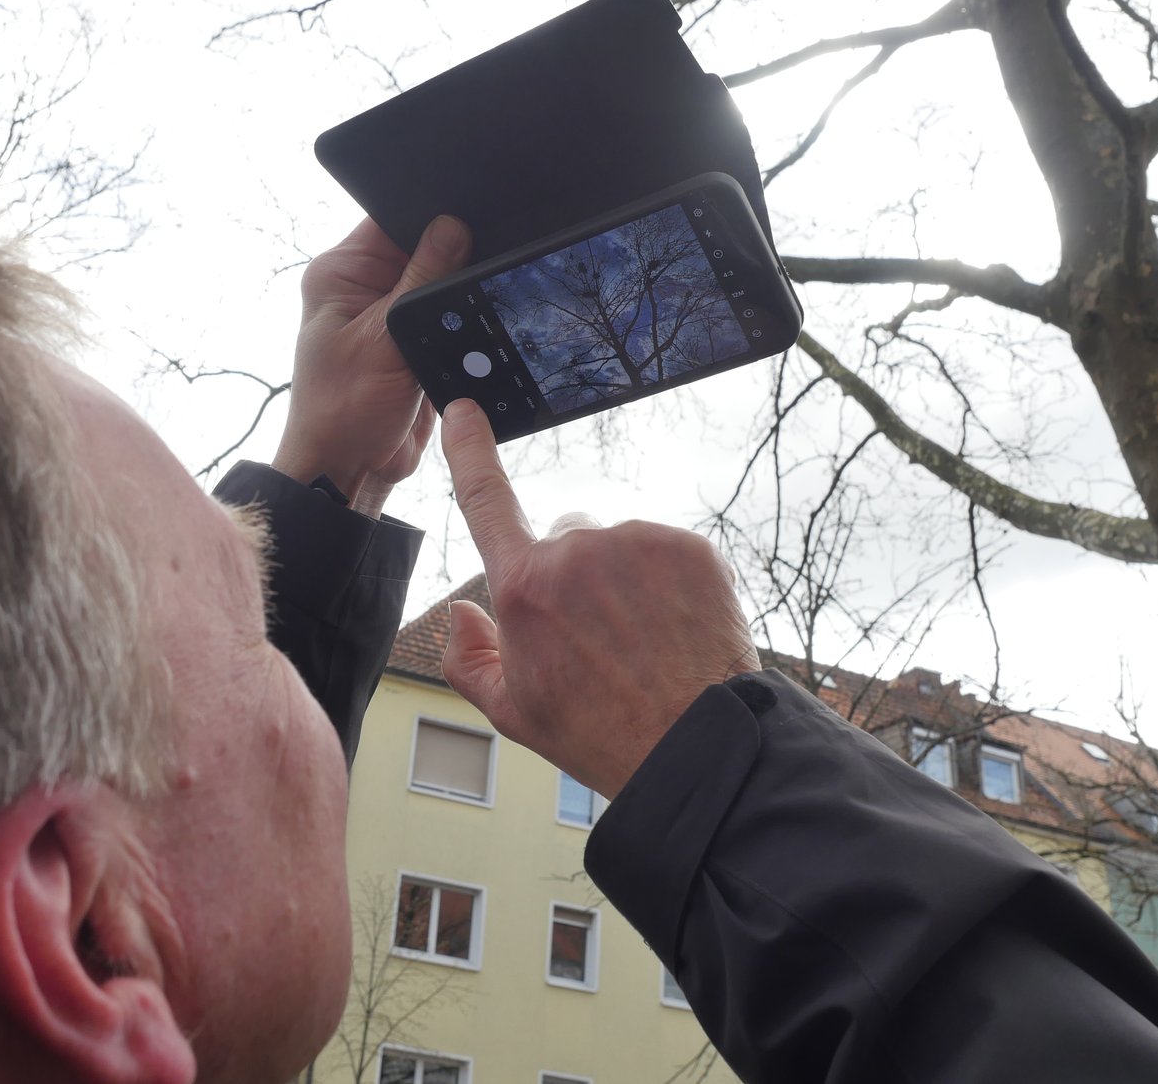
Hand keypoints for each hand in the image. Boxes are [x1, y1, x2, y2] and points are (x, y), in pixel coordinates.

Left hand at [273, 215, 470, 516]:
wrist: (350, 470)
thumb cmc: (343, 409)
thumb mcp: (384, 338)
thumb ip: (421, 280)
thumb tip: (453, 226)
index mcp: (342, 272)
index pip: (390, 219)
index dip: (430, 212)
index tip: (472, 211)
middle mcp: (365, 286)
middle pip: (423, 247)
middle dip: (454, 255)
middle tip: (483, 262)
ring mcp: (392, 315)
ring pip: (441, 283)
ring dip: (459, 293)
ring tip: (472, 305)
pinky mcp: (415, 342)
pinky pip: (448, 317)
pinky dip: (463, 322)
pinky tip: (476, 327)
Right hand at [437, 400, 758, 797]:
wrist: (695, 744)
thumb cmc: (600, 732)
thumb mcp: (512, 710)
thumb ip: (467, 657)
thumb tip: (462, 613)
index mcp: (524, 585)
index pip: (485, 499)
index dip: (469, 450)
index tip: (464, 412)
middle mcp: (577, 550)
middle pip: (563, 536)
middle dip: (572, 573)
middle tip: (598, 636)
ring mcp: (637, 542)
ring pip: (617, 545)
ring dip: (623, 579)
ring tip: (642, 642)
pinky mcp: (688, 545)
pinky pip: (663, 548)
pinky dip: (667, 581)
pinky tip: (674, 628)